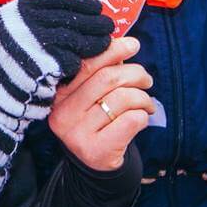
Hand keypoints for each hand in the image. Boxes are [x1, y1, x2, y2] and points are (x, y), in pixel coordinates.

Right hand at [0, 0, 113, 206]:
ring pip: (74, 39)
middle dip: (93, 22)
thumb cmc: (17, 57)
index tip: (97, 7)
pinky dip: (81, 63)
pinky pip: (71, 62)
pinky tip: (88, 64)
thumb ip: (48, 16)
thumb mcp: (26, 28)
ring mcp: (34, 44)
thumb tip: (86, 8)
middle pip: (69, 18)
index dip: (81, 2)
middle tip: (110, 26)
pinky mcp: (43, 66)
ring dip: (94, 42)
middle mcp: (25, 22)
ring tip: (107, 44)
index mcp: (21, 7)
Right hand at [48, 36, 154, 170]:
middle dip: (135, 74)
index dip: (112, 50)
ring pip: (121, 99)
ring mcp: (77, 134)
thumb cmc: (97, 119)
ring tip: (147, 103)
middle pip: (107, 79)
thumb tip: (126, 43)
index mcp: (59, 93)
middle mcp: (63, 113)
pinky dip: (143, 116)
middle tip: (147, 80)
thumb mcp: (92, 94)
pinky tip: (141, 118)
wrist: (95, 163)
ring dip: (143, 98)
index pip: (86, 64)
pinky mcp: (95, 150)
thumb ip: (104, 70)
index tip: (133, 44)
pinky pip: (130, 121)